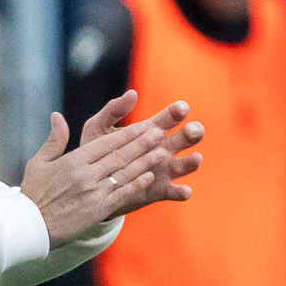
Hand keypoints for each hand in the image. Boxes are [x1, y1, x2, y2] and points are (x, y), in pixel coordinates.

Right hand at [21, 107, 170, 248]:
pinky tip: (150, 176)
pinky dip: (137, 184)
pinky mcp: (98, 209)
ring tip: (162, 152)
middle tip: (159, 133)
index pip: (105, 143)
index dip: (126, 134)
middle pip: (119, 156)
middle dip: (141, 143)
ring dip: (145, 162)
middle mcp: (86, 175)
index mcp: (73, 161)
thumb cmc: (34, 193)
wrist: (32, 226)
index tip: (141, 125)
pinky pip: (121, 194)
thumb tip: (56, 116)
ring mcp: (93, 192)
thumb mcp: (38, 163)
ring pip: (125, 174)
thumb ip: (54, 140)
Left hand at [77, 90, 204, 220]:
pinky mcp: (159, 190)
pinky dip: (182, 192)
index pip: (169, 118)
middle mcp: (162, 149)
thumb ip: (113, 111)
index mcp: (150, 131)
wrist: (89, 182)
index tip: (180, 108)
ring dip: (191, 161)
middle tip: (192, 130)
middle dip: (191, 133)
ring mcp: (163, 170)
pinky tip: (185, 191)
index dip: (176, 112)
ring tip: (196, 158)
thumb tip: (132, 93)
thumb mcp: (99, 128)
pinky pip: (175, 192)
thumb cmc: (96, 151)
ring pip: (184, 165)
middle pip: (184, 139)